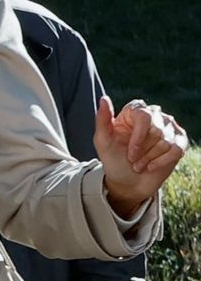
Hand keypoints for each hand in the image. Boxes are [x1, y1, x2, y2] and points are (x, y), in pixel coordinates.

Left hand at [94, 96, 187, 216]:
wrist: (127, 181)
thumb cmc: (114, 159)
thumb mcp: (103, 142)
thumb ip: (102, 120)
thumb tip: (104, 99)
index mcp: (135, 110)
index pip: (144, 117)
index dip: (138, 138)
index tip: (130, 154)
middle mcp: (154, 114)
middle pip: (157, 131)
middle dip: (142, 151)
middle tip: (133, 160)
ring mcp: (169, 127)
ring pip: (166, 142)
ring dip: (150, 158)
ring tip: (139, 164)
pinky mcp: (179, 141)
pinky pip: (176, 150)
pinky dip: (162, 162)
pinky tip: (151, 166)